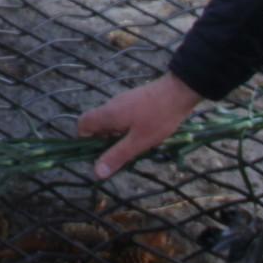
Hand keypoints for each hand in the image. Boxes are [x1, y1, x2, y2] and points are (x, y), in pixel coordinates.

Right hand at [74, 73, 202, 179]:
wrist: (180, 90)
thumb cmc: (159, 117)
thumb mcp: (139, 142)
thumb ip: (117, 156)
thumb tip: (96, 172)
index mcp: (108, 114)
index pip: (82, 123)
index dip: (85, 139)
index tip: (99, 152)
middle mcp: (111, 105)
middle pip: (97, 125)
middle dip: (106, 142)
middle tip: (123, 154)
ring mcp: (123, 101)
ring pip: (112, 122)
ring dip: (119, 136)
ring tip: (137, 146)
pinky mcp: (134, 100)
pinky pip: (123, 117)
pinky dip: (128, 128)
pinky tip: (145, 134)